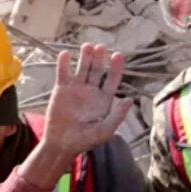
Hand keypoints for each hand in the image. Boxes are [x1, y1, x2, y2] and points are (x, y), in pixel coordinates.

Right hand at [42, 44, 131, 159]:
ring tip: (87, 46)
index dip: (116, 68)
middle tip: (101, 47)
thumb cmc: (85, 140)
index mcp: (104, 100)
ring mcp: (76, 90)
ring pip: (82, 69)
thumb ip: (117, 115)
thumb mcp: (105, 130)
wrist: (62, 144)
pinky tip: (65, 54)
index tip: (118, 55)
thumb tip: (130, 99)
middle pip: (97, 71)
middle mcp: (91, 92)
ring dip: (85, 57)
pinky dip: (63, 64)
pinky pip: (63, 74)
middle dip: (100, 59)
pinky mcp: (61, 90)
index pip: (112, 80)